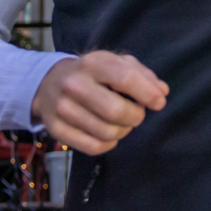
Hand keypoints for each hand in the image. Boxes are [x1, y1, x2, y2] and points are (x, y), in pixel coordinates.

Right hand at [34, 51, 168, 154]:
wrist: (49, 83)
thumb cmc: (93, 73)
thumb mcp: (116, 63)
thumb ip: (142, 75)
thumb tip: (162, 92)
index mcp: (93, 63)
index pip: (126, 79)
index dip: (148, 94)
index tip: (159, 103)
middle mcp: (74, 84)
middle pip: (116, 111)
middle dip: (136, 116)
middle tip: (136, 113)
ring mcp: (62, 108)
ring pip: (107, 132)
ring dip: (123, 130)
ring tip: (121, 122)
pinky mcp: (56, 130)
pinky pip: (93, 147)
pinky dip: (109, 144)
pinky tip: (109, 133)